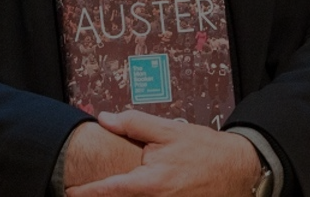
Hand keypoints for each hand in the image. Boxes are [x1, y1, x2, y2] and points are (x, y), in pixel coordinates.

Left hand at [66, 110, 260, 196]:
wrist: (240, 169)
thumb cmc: (205, 150)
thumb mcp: (170, 130)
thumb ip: (134, 125)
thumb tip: (105, 119)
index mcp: (151, 183)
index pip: (109, 191)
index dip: (85, 193)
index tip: (69, 192)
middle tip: (82, 193)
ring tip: (107, 192)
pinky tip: (137, 192)